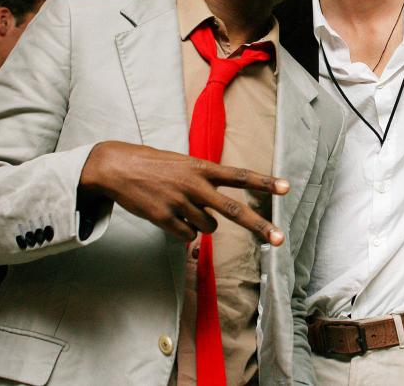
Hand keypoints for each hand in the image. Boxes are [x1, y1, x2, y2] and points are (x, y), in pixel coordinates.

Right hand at [79, 141, 288, 243]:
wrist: (116, 168)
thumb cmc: (154, 165)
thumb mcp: (184, 164)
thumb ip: (205, 182)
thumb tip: (217, 214)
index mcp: (202, 167)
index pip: (240, 175)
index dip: (265, 182)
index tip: (287, 188)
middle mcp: (195, 184)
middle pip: (233, 210)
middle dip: (259, 226)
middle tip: (278, 239)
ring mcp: (179, 202)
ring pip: (207, 228)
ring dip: (201, 224)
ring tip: (181, 208)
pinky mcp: (163, 218)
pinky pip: (186, 236)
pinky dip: (182, 232)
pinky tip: (169, 217)